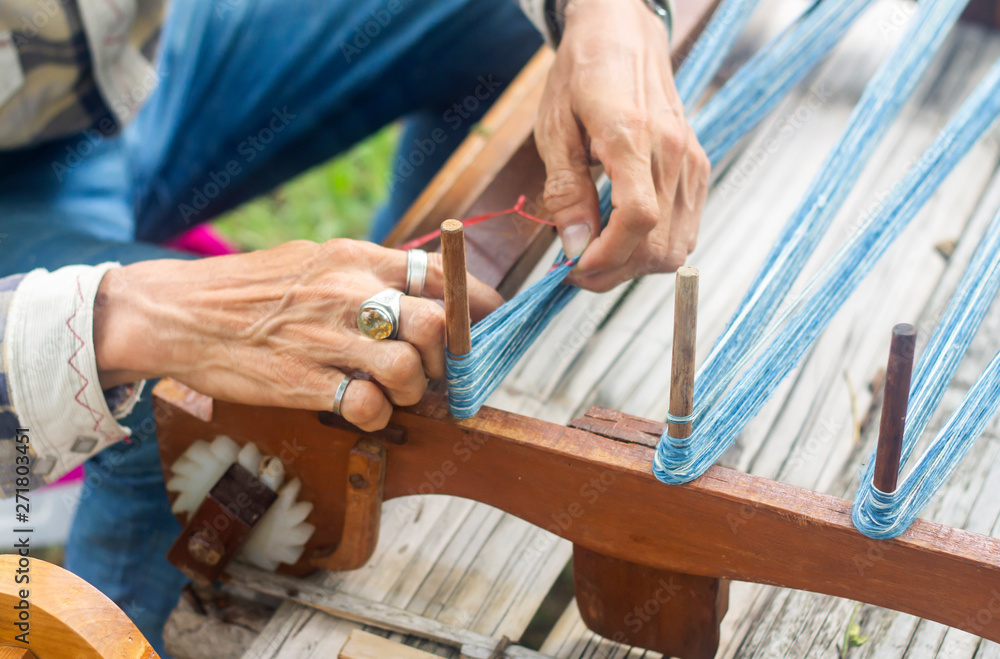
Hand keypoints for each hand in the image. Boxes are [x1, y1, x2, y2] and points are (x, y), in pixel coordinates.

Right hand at [93, 240, 502, 430]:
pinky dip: (378, 417)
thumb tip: (425, 294)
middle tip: (433, 371)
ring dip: (412, 390)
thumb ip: (370, 273)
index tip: (491, 325)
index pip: (443, 275)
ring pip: (412, 370)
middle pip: (440, 326)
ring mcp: (328, 337)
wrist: (180, 313)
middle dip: (448, 358)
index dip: (479, 303)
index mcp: (357, 257)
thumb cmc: (252, 289)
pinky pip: (370, 407)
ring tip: (391, 391)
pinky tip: (361, 409)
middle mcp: (350, 292)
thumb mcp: (315, 259)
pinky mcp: (304, 381)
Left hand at [535, 0, 709, 291]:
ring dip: (635, 264)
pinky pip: (685, 229)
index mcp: (633, 136)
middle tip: (577, 268)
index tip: (574, 268)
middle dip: (615, 270)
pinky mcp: (699, 169)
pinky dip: (654, 246)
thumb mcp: (555, 130)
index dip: (607, 256)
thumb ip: (565, 191)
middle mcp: (674, 152)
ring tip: (598, 253)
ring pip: (677, 246)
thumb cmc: (582, 75)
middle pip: (659, 244)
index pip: (638, 218)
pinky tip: (623, 235)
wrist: (623, 35)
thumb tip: (573, 247)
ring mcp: (692, 162)